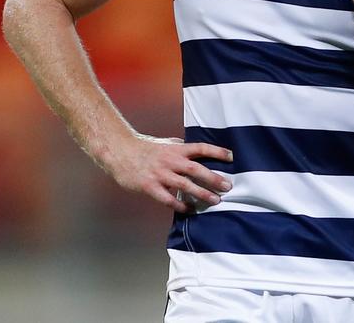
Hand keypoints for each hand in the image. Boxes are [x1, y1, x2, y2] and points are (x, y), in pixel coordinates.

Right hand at [107, 132, 232, 212]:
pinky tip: (189, 209)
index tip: (232, 157)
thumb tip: (200, 152)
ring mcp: (160, 174)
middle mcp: (170, 160)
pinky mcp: (149, 186)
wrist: (120, 152)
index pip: (201, 148)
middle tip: (228, 186)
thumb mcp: (167, 144)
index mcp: (177, 149)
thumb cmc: (146, 148)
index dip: (217, 151)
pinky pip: (167, 198)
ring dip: (201, 193)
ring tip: (215, 201)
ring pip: (184, 185)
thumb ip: (183, 149)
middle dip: (213, 178)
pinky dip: (179, 204)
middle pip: (196, 169)